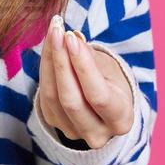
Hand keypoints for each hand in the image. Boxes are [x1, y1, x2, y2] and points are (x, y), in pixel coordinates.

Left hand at [34, 14, 133, 149]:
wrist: (103, 104)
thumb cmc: (112, 83)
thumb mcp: (111, 69)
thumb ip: (92, 58)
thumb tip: (72, 40)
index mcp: (120, 119)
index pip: (98, 95)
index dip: (82, 66)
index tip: (71, 37)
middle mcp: (97, 133)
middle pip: (71, 100)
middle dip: (61, 62)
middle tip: (57, 31)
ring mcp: (73, 132)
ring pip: (52, 98)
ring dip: (49, 61)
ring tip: (52, 33)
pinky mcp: (55, 124)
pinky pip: (44, 96)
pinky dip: (45, 68)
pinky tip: (49, 48)